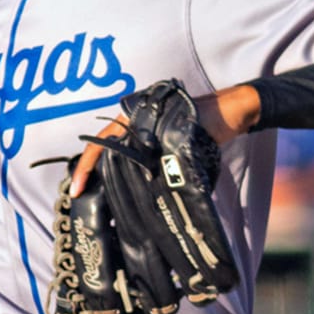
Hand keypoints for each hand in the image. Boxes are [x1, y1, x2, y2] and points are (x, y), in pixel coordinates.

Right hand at [68, 84, 259, 198]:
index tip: (77, 190)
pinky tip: (127, 194)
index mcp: (135, 118)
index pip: (101, 142)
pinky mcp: (159, 143)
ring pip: (119, 158)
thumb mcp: (185, 136)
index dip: (87, 167)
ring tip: (100, 202)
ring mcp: (146, 134)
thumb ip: (166, 155)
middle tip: (82, 201)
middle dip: (92, 175)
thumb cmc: (213, 118)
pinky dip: (128, 176)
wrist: (235, 112)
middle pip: (105, 151)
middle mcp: (135, 124)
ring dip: (109, 178)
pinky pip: (136, 160)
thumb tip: (149, 181)